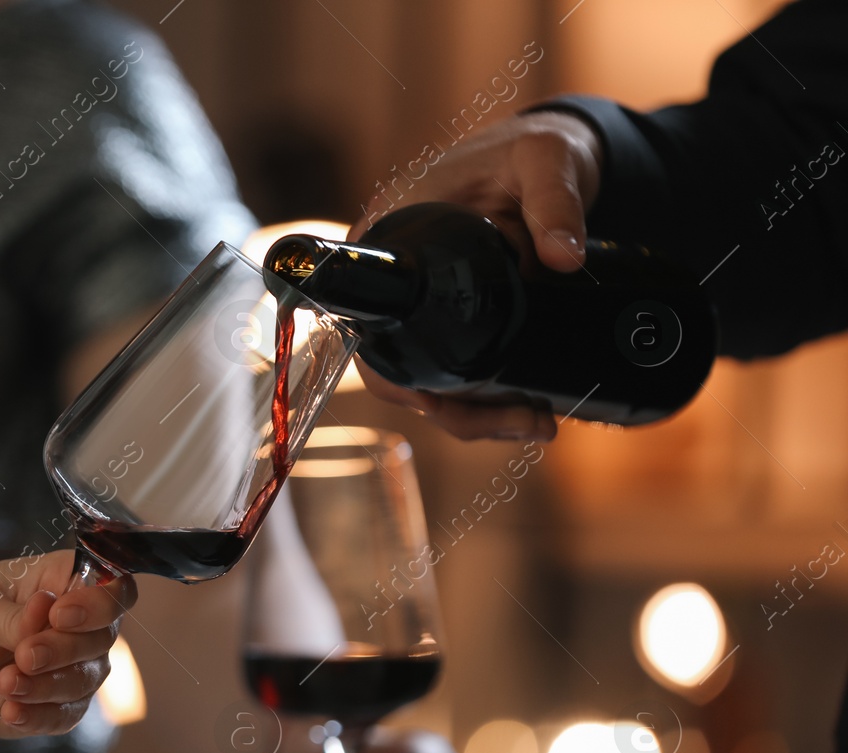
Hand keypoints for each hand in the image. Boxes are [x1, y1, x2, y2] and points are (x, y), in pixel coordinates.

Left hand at [0, 549, 136, 738]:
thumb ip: (12, 616)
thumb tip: (44, 612)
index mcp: (62, 581)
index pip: (112, 588)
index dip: (99, 603)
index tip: (59, 615)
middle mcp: (78, 625)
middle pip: (103, 638)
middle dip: (63, 650)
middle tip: (24, 655)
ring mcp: (70, 667)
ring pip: (86, 680)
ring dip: (47, 686)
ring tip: (5, 683)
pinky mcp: (55, 705)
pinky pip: (63, 717)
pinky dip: (38, 716)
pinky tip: (10, 711)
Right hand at [351, 109, 604, 441]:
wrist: (555, 154)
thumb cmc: (533, 148)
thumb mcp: (546, 160)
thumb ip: (556, 201)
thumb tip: (563, 259)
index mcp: (389, 237)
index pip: (369, 323)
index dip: (398, 376)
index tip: (442, 402)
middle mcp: (400, 279)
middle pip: (400, 371)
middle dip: (457, 410)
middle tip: (528, 420)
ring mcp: (428, 305)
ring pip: (432, 381)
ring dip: (479, 415)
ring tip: (541, 423)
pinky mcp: (459, 320)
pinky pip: (459, 372)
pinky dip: (490, 398)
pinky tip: (532, 410)